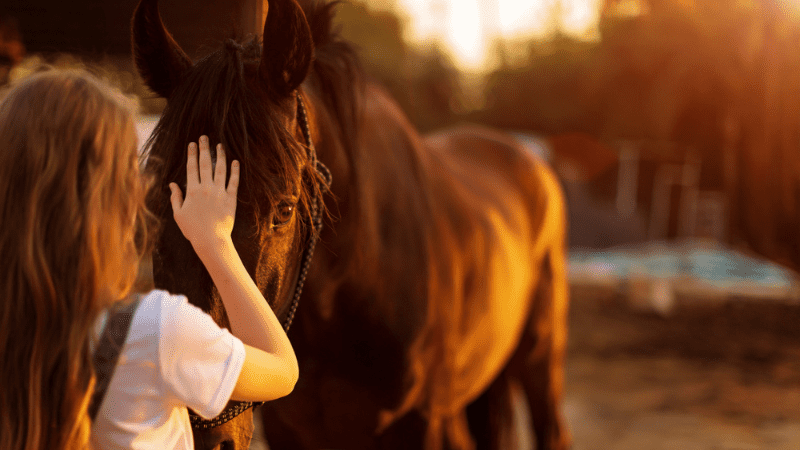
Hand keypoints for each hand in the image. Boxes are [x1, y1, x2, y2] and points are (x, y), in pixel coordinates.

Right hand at [169, 136, 239, 256]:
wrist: (211, 240)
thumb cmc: (193, 229)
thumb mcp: (179, 214)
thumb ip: (175, 197)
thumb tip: (172, 184)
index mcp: (192, 190)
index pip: (192, 167)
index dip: (192, 154)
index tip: (192, 143)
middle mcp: (206, 188)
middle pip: (205, 164)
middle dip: (204, 149)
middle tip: (204, 137)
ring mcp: (219, 192)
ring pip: (220, 170)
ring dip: (220, 156)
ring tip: (220, 145)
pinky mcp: (231, 199)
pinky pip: (233, 182)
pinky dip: (235, 171)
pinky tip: (236, 162)